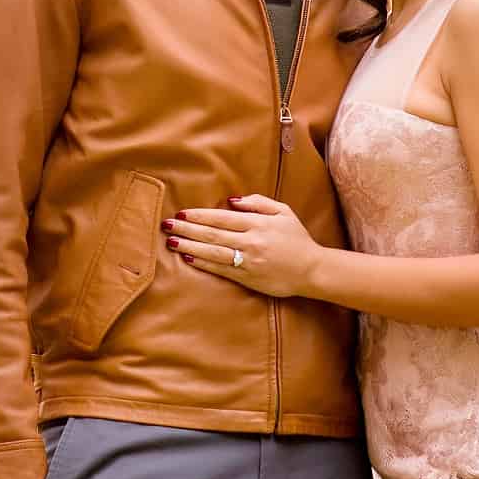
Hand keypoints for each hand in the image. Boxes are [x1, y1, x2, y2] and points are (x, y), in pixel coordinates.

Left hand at [167, 195, 321, 297]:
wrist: (312, 270)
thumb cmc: (297, 239)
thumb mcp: (283, 212)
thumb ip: (258, 203)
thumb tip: (231, 201)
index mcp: (257, 224)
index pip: (221, 218)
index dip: (199, 215)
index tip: (181, 213)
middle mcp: (250, 241)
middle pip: (212, 233)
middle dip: (187, 228)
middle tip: (167, 225)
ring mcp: (248, 261)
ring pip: (213, 251)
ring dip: (190, 246)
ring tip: (172, 241)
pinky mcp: (248, 278)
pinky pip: (222, 269)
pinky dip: (204, 263)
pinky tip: (189, 258)